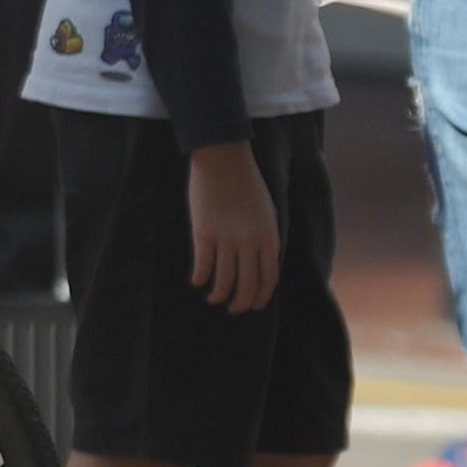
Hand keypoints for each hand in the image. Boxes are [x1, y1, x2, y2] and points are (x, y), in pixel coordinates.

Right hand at [182, 141, 282, 311]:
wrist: (223, 157)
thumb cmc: (246, 182)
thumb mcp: (266, 212)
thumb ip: (264, 238)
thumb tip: (259, 263)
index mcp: (269, 237)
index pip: (268, 279)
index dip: (260, 296)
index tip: (253, 305)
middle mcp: (250, 242)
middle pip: (247, 285)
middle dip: (240, 303)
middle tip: (234, 308)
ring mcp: (226, 238)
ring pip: (224, 280)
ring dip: (219, 295)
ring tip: (214, 299)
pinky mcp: (203, 232)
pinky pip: (203, 265)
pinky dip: (200, 277)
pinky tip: (197, 281)